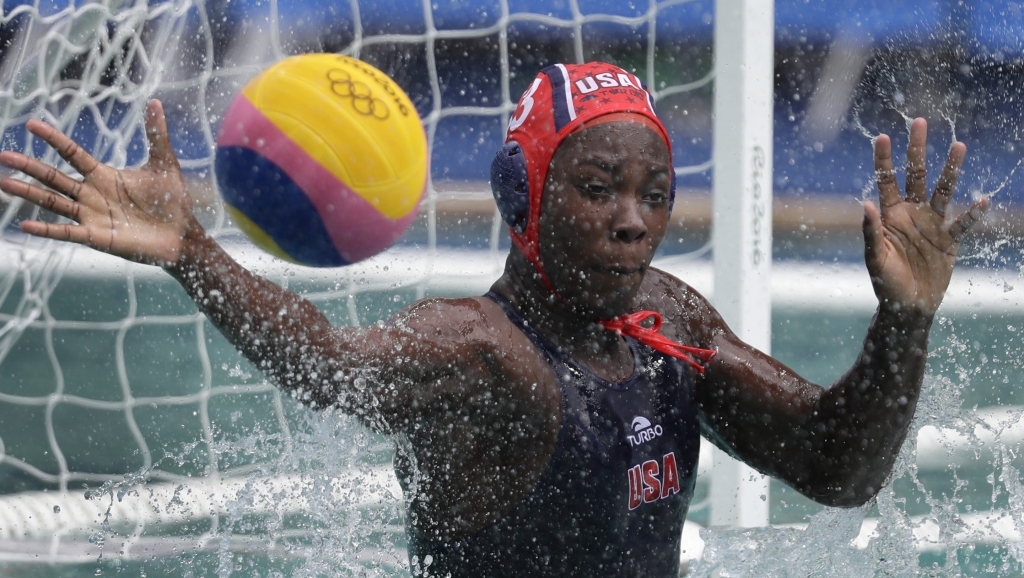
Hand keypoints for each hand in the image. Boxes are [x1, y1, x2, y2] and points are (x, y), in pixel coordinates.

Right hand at [0, 99, 191, 265]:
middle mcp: (92, 194)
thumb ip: (157, 134)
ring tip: (4, 183)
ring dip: (29, 193)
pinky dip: (47, 230)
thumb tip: (155, 102)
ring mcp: (92, 216)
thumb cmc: (173, 200)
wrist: (183, 234)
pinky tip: (25, 225)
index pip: (72, 153)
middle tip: (3, 156)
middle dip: (30, 166)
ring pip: (54, 202)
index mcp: (104, 175)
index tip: (32, 123)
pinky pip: (67, 233)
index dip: (54, 138)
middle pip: (54, 177)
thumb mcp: (164, 164)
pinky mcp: (97, 237)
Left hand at [863, 118, 988, 314]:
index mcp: (890, 215)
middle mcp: (912, 213)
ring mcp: (932, 224)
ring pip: (943, 191)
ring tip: (958, 146)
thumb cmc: (886, 283)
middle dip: (918, 150)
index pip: (887, 181)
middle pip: (916, 175)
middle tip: (920, 122)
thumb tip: (865, 203)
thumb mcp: (875, 258)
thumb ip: (871, 231)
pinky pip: (963, 224)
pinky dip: (973, 214)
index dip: (884, 159)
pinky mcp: (949, 241)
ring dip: (950, 170)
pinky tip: (983, 201)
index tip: (882, 136)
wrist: (908, 306)